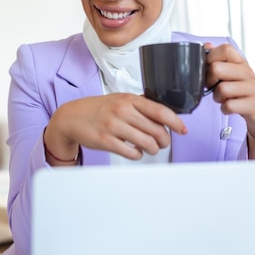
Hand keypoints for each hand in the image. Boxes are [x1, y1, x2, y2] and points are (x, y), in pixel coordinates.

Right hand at [44, 93, 187, 162]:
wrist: (71, 117)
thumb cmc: (98, 109)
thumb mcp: (120, 100)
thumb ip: (140, 105)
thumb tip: (165, 115)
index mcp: (129, 99)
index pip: (160, 110)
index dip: (176, 122)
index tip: (183, 130)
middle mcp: (122, 111)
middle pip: (157, 130)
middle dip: (164, 140)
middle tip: (162, 143)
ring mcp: (113, 126)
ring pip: (147, 143)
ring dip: (153, 149)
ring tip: (150, 148)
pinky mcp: (106, 141)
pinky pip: (132, 153)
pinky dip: (138, 155)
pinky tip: (134, 151)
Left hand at [205, 43, 254, 141]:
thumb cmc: (242, 93)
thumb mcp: (232, 74)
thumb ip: (219, 60)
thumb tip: (206, 45)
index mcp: (241, 62)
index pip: (225, 49)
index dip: (210, 58)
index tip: (209, 70)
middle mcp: (248, 72)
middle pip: (216, 69)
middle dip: (209, 81)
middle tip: (213, 87)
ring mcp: (252, 88)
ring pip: (221, 89)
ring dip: (217, 98)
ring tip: (223, 99)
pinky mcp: (254, 105)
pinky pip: (228, 106)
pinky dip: (224, 109)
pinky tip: (229, 108)